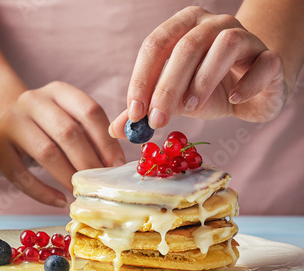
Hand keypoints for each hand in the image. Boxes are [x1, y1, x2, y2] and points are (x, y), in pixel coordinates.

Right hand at [0, 81, 125, 206]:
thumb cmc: (43, 127)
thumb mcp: (65, 118)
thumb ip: (88, 133)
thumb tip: (115, 164)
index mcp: (58, 91)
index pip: (89, 111)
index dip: (107, 141)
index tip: (117, 166)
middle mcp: (33, 101)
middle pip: (69, 132)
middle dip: (89, 162)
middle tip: (100, 184)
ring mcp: (12, 123)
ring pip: (47, 152)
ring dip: (68, 176)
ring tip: (81, 191)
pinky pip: (21, 175)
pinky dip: (43, 192)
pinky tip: (60, 200)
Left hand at [109, 6, 286, 137]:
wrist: (251, 91)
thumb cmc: (207, 89)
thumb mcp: (172, 99)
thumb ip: (145, 109)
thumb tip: (115, 130)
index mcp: (184, 27)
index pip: (156, 44)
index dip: (142, 78)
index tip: (135, 111)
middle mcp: (214, 24)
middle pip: (187, 46)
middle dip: (167, 86)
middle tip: (157, 120)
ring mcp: (247, 37)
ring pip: (225, 44)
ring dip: (204, 79)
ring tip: (191, 107)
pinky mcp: (270, 58)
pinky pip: (263, 64)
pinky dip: (247, 83)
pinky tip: (234, 100)